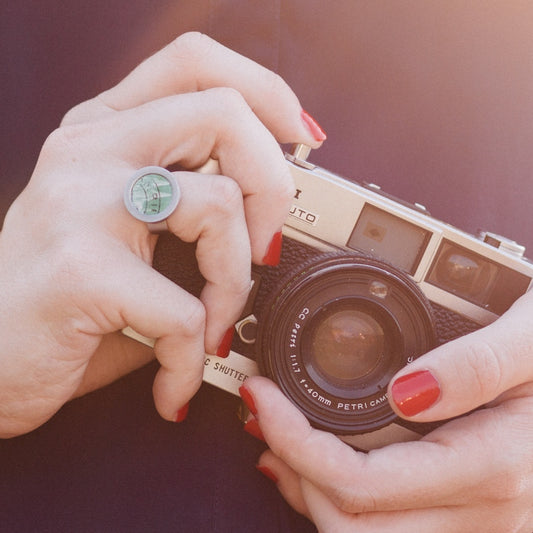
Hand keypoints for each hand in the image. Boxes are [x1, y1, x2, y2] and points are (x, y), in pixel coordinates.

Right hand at [0, 32, 324, 437]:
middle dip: (274, 186)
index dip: (264, 91)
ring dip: (235, 285)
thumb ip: (185, 206)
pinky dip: (194, 357)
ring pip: (219, 205)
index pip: (194, 64)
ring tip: (211, 328)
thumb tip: (269, 217)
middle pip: (224, 114)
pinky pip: (184, 310)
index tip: (300, 138)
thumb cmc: (64, 300)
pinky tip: (176, 378)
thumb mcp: (122, 233)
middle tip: (263, 248)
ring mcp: (82, 204)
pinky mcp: (80, 271)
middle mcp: (91, 152)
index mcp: (105, 134)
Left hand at [242, 290, 532, 531]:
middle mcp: (486, 517)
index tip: (264, 397)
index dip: (295, 441)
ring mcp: (480, 528)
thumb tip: (407, 390)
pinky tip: (324, 471)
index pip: (361, 483)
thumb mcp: (532, 344)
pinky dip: (343, 504)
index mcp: (493, 469)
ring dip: (311, 493)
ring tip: (281, 442)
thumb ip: (478, 366)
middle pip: (352, 525)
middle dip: (293, 470)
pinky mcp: (472, 521)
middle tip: (265, 416)